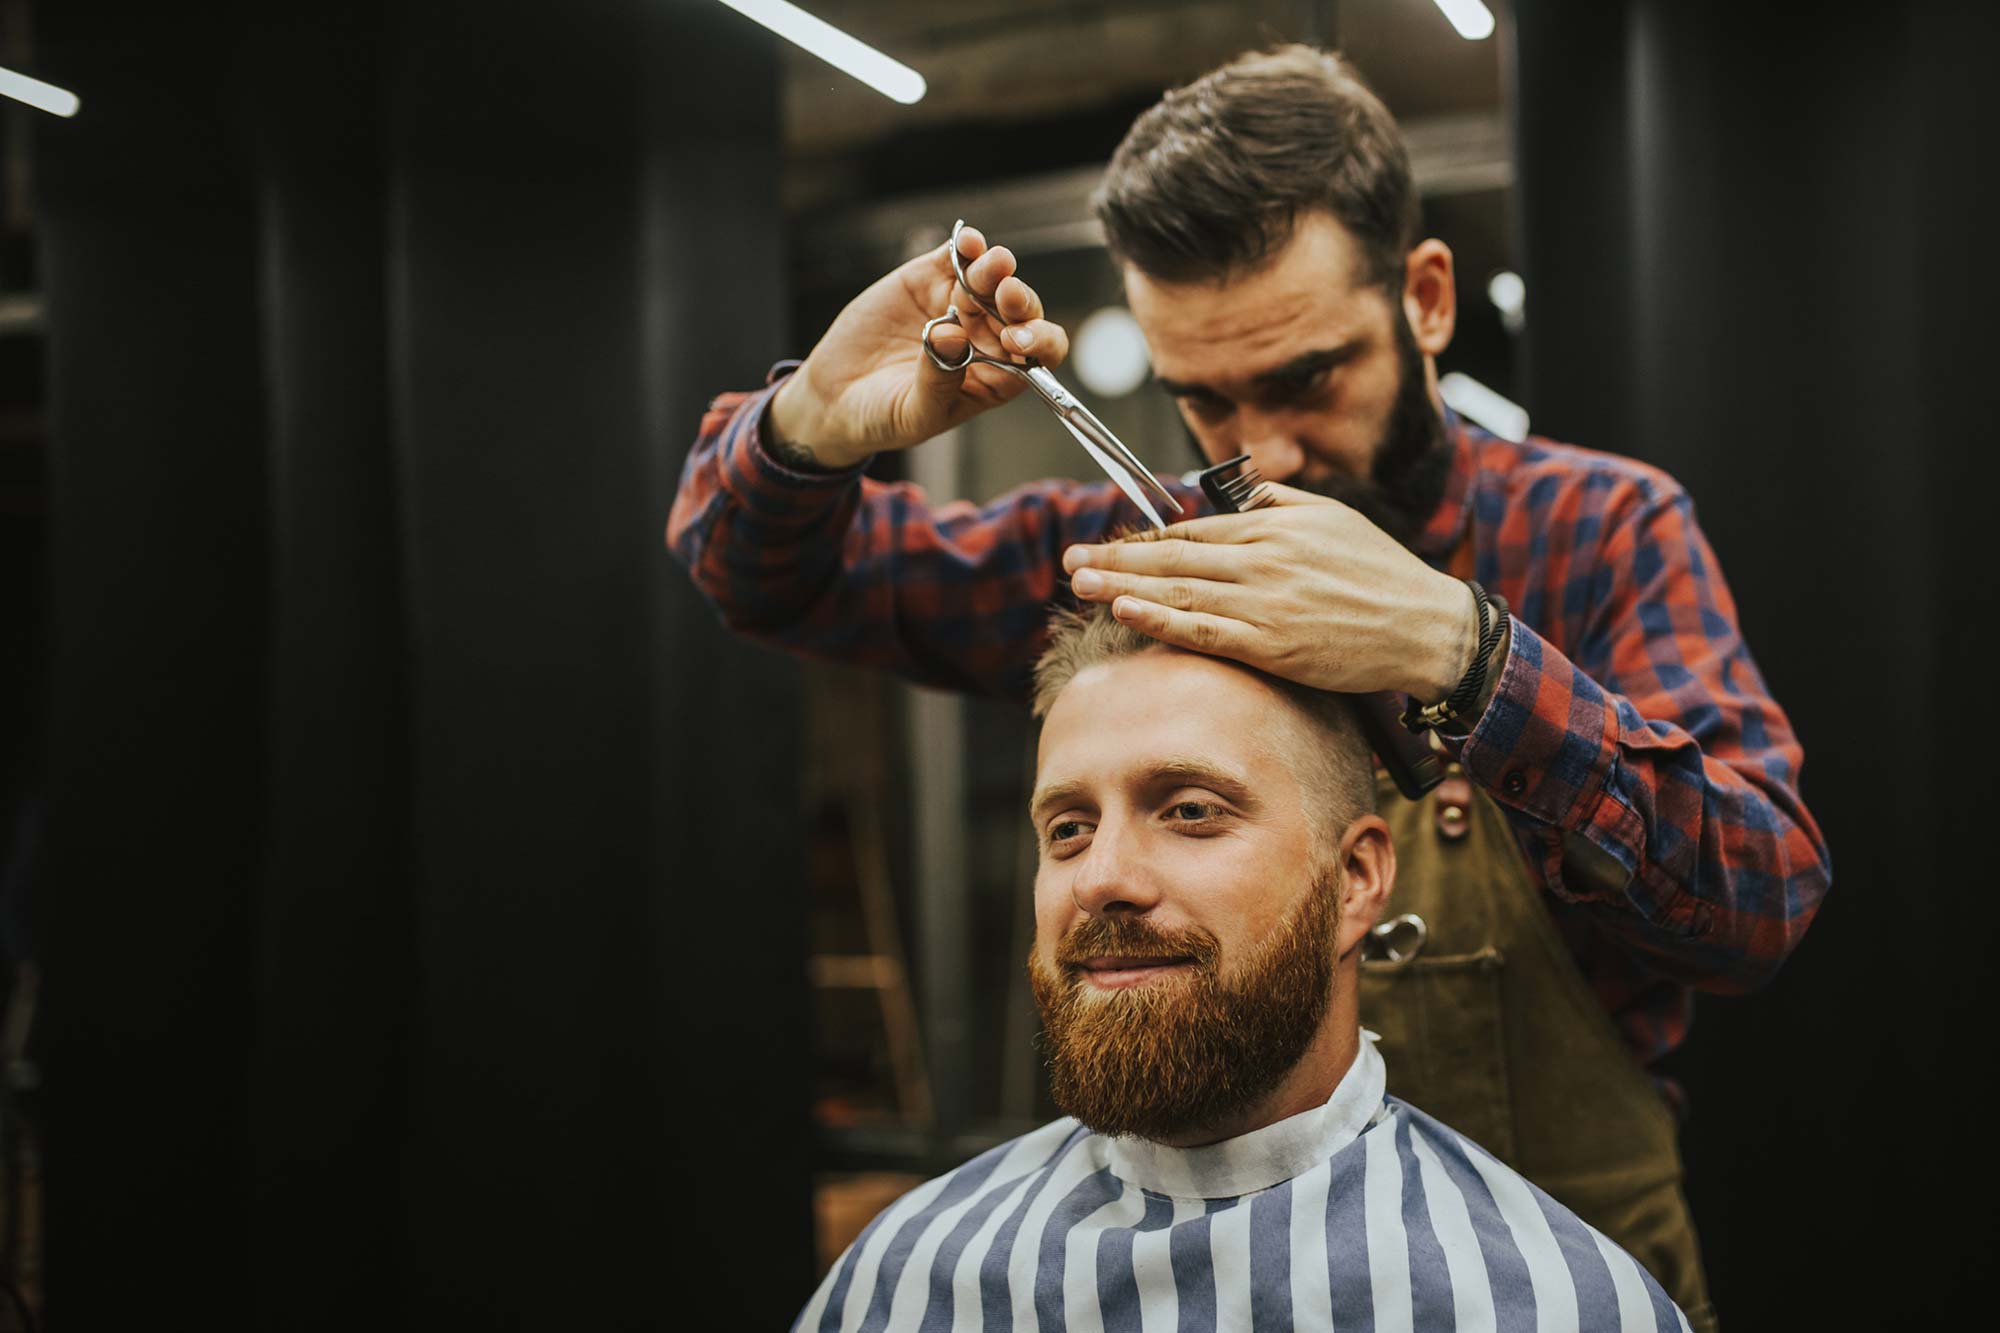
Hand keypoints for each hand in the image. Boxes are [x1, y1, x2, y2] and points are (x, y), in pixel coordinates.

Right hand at [767, 225, 1069, 469]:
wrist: (835, 398)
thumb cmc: (884, 417)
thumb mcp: (914, 412)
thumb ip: (938, 379)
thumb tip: (951, 335)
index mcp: (997, 376)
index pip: (1038, 354)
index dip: (1039, 342)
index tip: (1018, 339)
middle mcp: (986, 337)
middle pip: (1021, 312)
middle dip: (1019, 301)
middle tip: (1006, 295)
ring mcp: (960, 305)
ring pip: (992, 280)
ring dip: (996, 270)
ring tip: (992, 264)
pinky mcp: (929, 280)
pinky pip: (955, 258)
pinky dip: (965, 246)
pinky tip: (967, 241)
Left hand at [1061, 484, 1478, 700]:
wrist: (1426, 628)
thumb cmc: (1382, 574)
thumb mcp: (1333, 518)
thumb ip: (1280, 502)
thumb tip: (1238, 494)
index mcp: (1275, 527)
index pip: (1194, 529)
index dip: (1146, 539)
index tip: (1110, 544)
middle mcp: (1264, 560)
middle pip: (1174, 555)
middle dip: (1117, 556)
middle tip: (1071, 560)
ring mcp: (1266, 603)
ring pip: (1180, 591)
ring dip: (1123, 585)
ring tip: (1081, 582)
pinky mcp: (1273, 645)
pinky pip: (1204, 631)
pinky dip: (1161, 620)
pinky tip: (1127, 610)